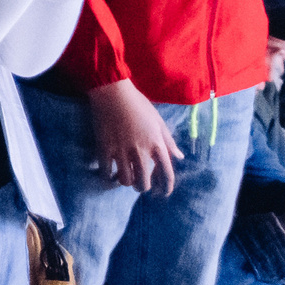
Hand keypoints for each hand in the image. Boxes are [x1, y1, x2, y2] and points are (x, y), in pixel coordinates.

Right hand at [88, 79, 182, 194]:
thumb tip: (180, 156)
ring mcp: (121, 150)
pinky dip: (107, 176)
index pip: (166, 174)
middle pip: (143, 182)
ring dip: (126, 182)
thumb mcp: (158, 121)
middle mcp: (140, 150)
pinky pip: (106, 170)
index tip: (163, 193)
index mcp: (156, 144)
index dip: (166, 187)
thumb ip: (169, 141)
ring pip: (125, 179)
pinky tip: (108, 174)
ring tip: (124, 179)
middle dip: (142, 187)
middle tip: (139, 185)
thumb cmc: (138, 104)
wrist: (112, 91)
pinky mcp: (104, 147)